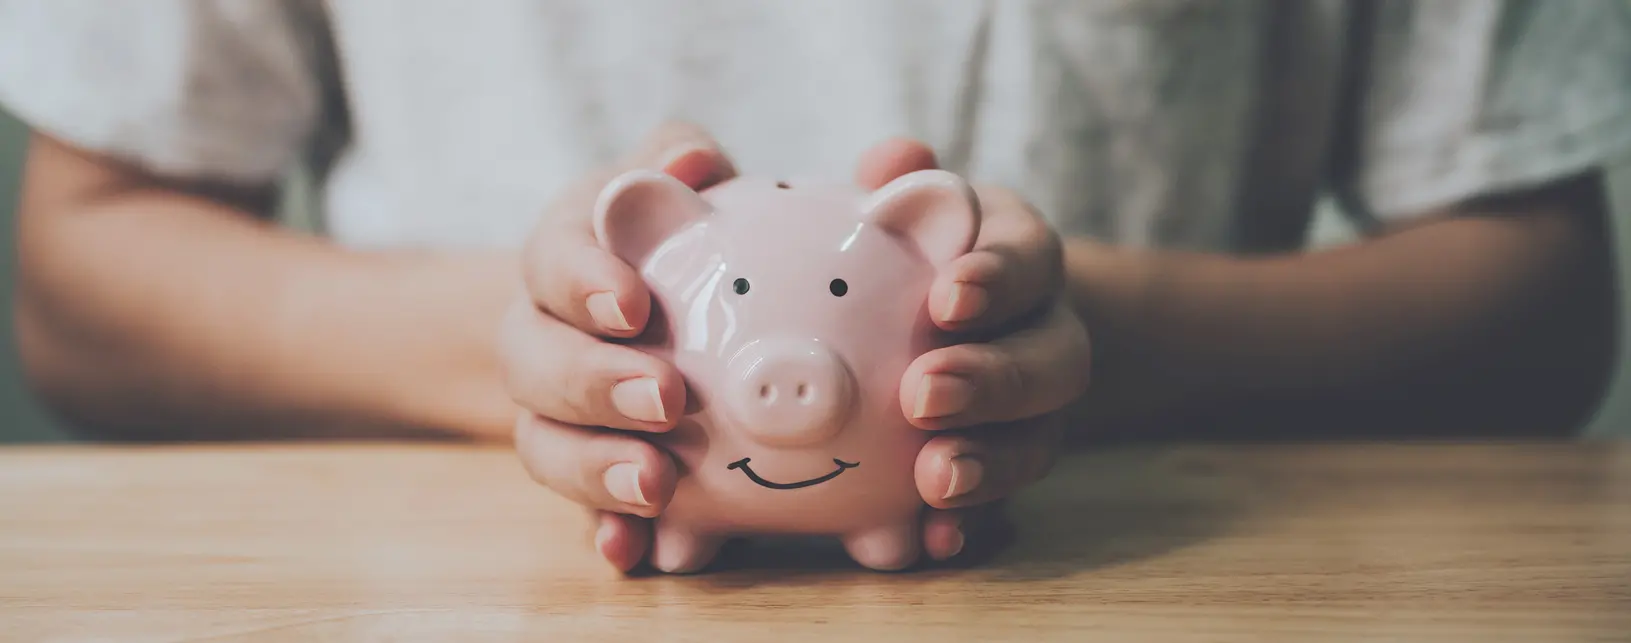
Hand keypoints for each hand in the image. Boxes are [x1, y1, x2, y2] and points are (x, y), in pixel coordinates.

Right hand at [502, 122, 736, 571]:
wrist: (624, 311)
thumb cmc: (660, 233)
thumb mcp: (664, 183)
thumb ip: (676, 158)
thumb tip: (688, 164)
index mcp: (561, 257)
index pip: (552, 261)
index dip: (583, 283)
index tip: (634, 303)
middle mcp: (539, 336)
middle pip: (535, 363)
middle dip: (595, 383)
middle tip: (666, 398)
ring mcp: (551, 412)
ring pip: (544, 444)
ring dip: (595, 469)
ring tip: (658, 485)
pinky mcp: (582, 470)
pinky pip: (578, 510)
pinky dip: (603, 531)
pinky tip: (632, 553)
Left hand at [855, 140, 1090, 561]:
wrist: (951, 319)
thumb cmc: (909, 248)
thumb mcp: (908, 204)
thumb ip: (900, 181)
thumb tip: (896, 160)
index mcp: (1018, 256)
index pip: (1029, 258)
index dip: (998, 279)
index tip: (948, 296)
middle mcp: (1044, 331)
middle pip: (1053, 359)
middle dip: (994, 380)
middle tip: (924, 394)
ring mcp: (1035, 410)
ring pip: (1040, 439)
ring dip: (992, 463)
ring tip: (935, 480)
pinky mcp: (1009, 466)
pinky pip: (1005, 504)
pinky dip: (974, 525)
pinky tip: (934, 543)